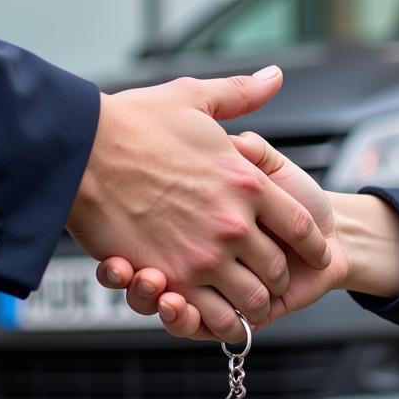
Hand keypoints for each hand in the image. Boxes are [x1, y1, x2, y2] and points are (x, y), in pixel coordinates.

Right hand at [66, 70, 331, 341]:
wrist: (78, 150)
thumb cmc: (132, 122)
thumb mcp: (194, 98)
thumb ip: (240, 94)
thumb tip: (275, 76)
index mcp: (247, 181)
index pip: (300, 224)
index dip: (314, 243)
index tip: (321, 251)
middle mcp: (233, 223)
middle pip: (278, 267)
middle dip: (278, 275)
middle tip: (273, 278)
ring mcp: (204, 256)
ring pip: (251, 299)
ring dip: (252, 303)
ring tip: (247, 301)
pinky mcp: (171, 279)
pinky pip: (214, 317)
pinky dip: (222, 322)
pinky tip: (220, 316)